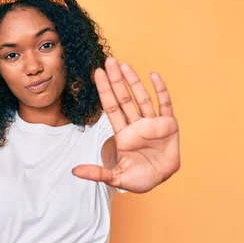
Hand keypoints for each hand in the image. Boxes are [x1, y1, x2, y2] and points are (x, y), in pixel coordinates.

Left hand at [72, 57, 179, 192]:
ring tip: (124, 65)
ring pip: (142, 98)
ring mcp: (152, 123)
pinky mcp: (169, 125)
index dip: (105, 91)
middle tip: (109, 61)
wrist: (161, 181)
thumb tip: (74, 172)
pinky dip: (160, 90)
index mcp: (123, 134)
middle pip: (124, 98)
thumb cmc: (139, 179)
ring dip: (134, 81)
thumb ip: (97, 172)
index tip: (97, 74)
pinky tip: (154, 75)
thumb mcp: (116, 177)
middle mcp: (136, 125)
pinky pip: (165, 104)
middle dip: (116, 81)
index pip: (111, 108)